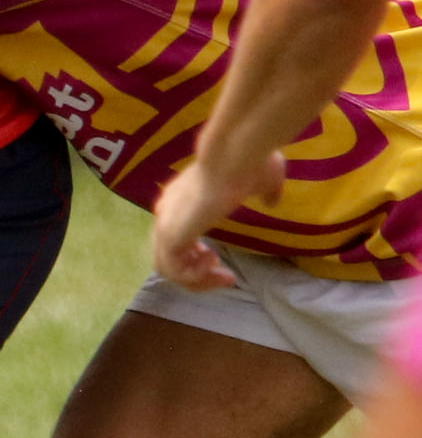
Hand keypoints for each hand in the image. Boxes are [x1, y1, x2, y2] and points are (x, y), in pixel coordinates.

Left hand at [151, 150, 284, 289]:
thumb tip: (272, 201)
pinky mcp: (170, 234)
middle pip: (168, 258)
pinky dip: (193, 277)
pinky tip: (215, 266)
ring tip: (223, 275)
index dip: (194, 257)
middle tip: (226, 276)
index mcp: (179, 200)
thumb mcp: (265, 179)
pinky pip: (173, 271)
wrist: (236, 157)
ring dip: (196, 280)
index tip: (219, 261)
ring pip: (167, 269)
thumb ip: (266, 192)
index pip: (173, 239)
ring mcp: (165, 224)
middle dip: (197, 274)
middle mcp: (166, 213)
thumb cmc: (250, 164)